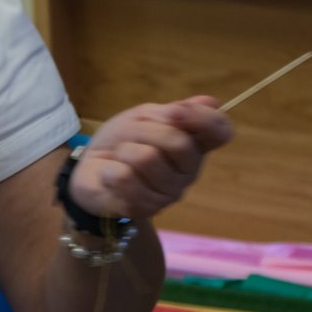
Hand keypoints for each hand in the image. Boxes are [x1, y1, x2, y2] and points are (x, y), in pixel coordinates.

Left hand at [70, 96, 232, 219]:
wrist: (90, 169)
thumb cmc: (122, 141)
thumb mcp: (143, 116)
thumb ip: (172, 112)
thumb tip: (210, 103)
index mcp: (194, 144)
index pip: (221, 132)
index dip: (203, 118)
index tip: (176, 111)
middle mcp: (189, 171)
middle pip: (180, 144)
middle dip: (145, 130)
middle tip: (130, 133)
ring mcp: (169, 193)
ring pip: (147, 158)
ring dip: (124, 150)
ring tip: (120, 156)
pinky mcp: (145, 208)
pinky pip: (125, 177)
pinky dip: (110, 169)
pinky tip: (111, 174)